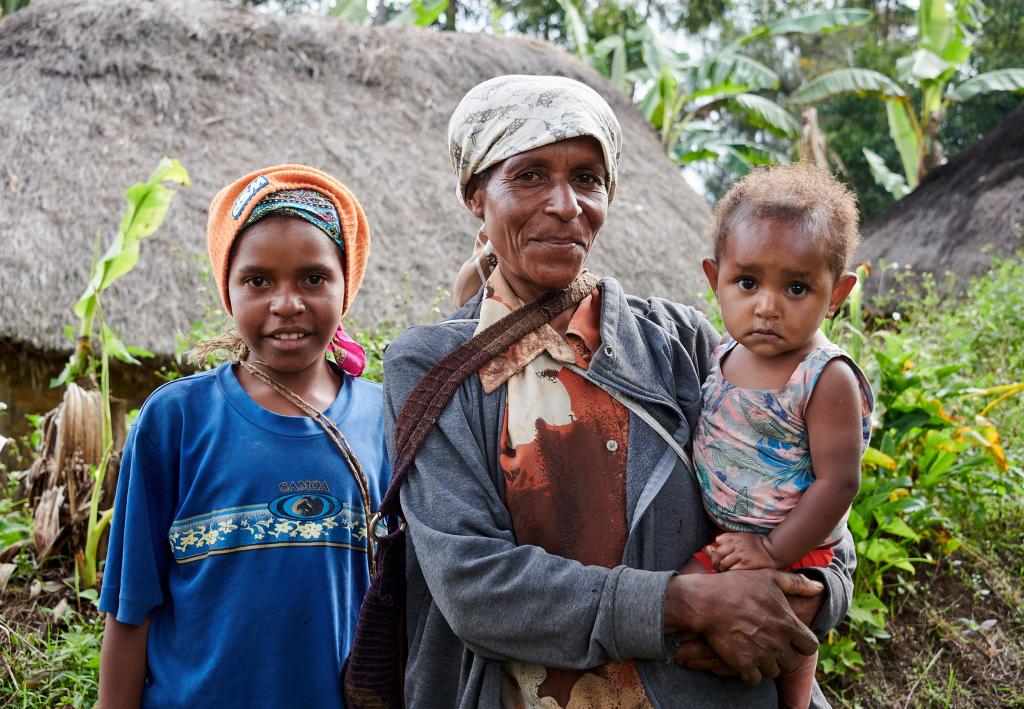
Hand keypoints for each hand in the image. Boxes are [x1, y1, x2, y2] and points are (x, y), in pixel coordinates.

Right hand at [664, 569, 821, 683]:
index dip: (802, 644)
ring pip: (774, 671)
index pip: (810, 647)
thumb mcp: (770, 578)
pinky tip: (744, 658)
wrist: (706, 601)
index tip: (790, 638)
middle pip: (793, 663)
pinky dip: (750, 671)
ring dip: (767, 663)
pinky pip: (754, 678)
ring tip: (756, 650)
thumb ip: (798, 584)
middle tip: (772, 645)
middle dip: (785, 656)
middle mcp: (777, 642)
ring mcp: (760, 654)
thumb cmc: (738, 586)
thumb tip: (821, 588)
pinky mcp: (742, 663)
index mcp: (787, 623)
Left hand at [708, 532, 778, 570]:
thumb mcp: (741, 538)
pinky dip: (729, 573)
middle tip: (716, 566)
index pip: (718, 540)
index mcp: (735, 537)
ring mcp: (742, 555)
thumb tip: (707, 548)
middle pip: (718, 553)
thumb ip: (725, 540)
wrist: (773, 552)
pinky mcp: (746, 565)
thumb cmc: (755, 545)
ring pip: (723, 563)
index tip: (718, 554)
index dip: (716, 548)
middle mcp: (737, 545)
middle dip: (714, 561)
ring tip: (724, 571)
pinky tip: (732, 574)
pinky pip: (732, 570)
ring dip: (721, 568)